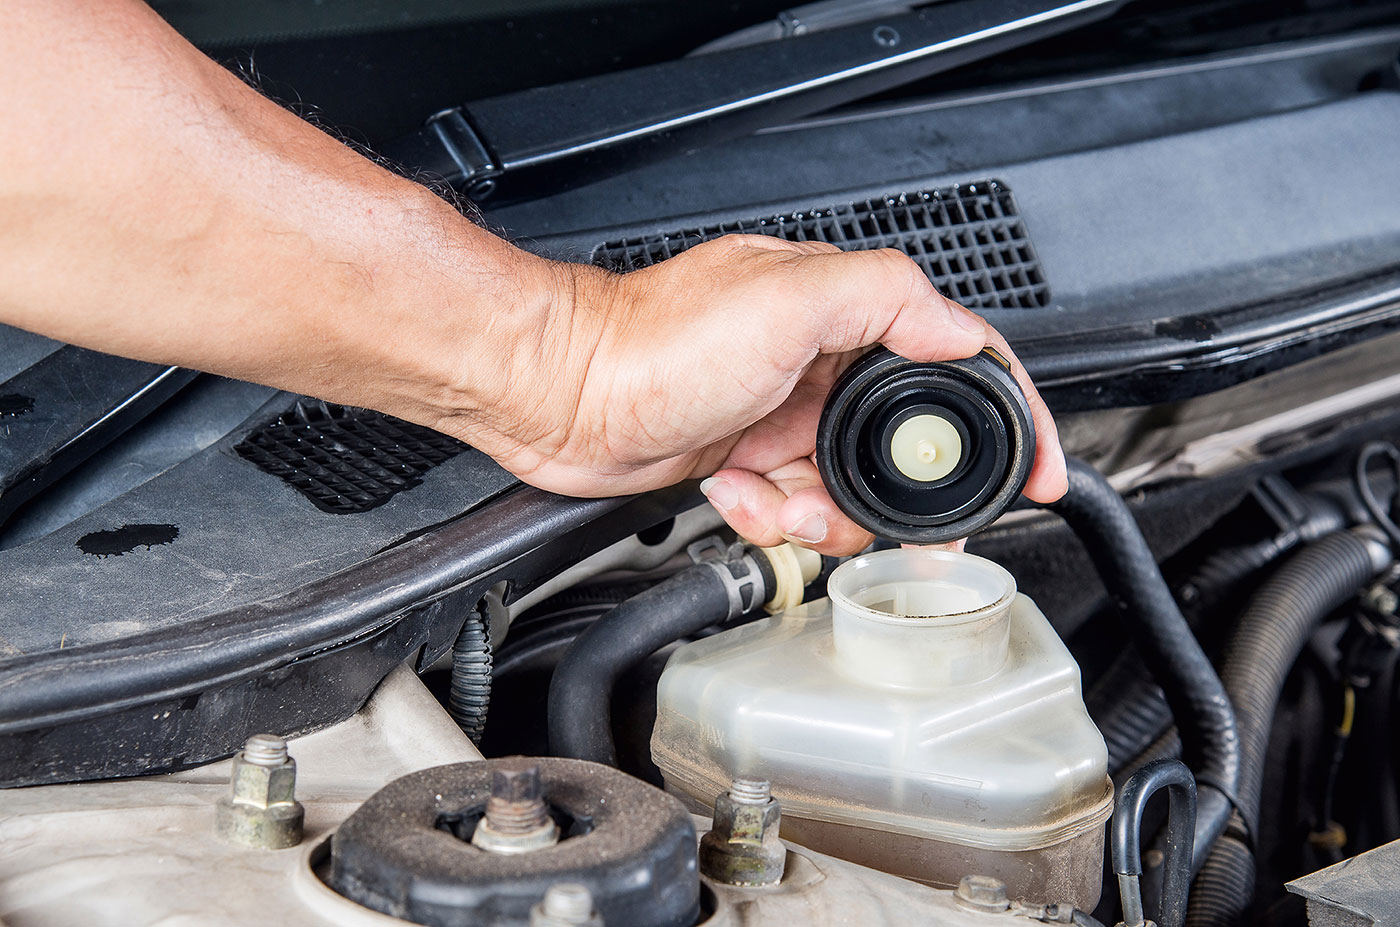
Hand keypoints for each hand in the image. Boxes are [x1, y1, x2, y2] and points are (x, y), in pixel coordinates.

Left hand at [441, 235, 1066, 555]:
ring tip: (779, 499)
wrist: (561, 395)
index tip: (1038, 469)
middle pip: (904, 445)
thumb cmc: (651, 342)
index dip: (1008, 415)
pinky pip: (792, 506)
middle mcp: (817, 364)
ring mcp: (781, 414)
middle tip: (884, 522)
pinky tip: (736, 493)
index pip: (957, 359)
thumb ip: (885, 299)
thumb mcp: (786, 296)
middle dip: (896, 495)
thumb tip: (962, 330)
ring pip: (848, 489)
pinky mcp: (744, 458)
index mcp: (843, 316)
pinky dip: (772, 515)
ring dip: (823, 512)